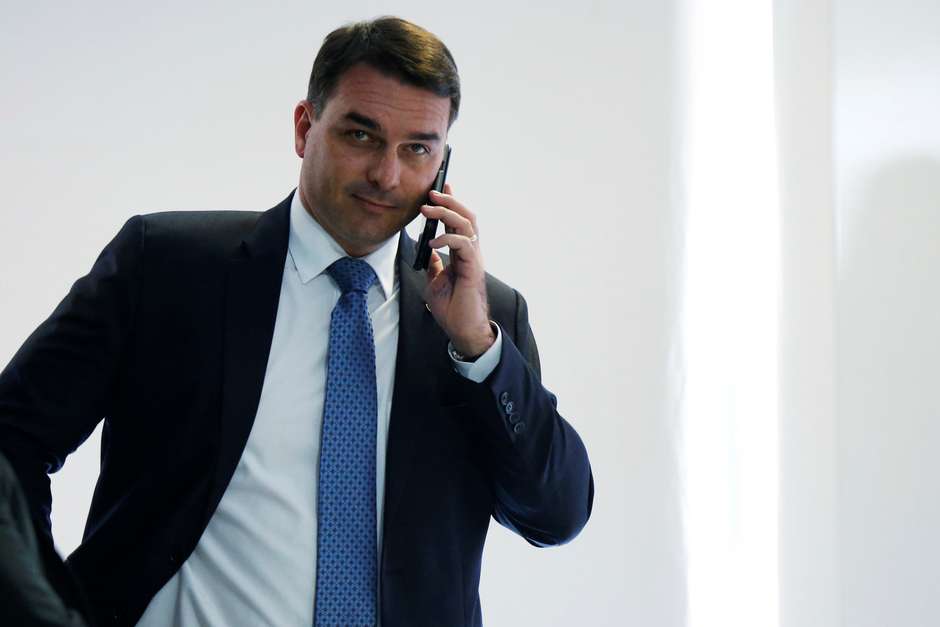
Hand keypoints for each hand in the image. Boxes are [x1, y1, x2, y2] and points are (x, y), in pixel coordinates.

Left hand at [421, 183, 495, 357]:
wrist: (463, 330)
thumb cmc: (452, 309)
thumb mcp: (436, 281)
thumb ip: (435, 264)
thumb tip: (428, 252)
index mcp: (463, 253)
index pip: (459, 221)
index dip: (451, 202)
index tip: (441, 185)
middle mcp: (471, 252)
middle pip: (467, 216)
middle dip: (450, 200)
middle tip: (432, 192)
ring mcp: (474, 259)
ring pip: (467, 224)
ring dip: (447, 212)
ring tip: (428, 208)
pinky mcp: (473, 268)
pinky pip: (464, 244)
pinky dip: (447, 238)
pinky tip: (433, 241)